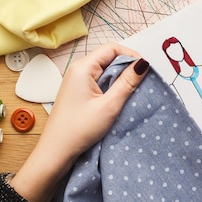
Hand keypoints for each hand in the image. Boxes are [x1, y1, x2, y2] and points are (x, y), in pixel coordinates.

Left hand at [11, 43, 148, 201]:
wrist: (56, 153)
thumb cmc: (78, 130)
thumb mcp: (109, 105)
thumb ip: (127, 83)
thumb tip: (143, 64)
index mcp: (83, 67)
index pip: (112, 48)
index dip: (131, 55)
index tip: (146, 70)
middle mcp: (78, 70)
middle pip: (109, 58)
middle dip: (128, 68)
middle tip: (143, 83)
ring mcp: (78, 82)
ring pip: (106, 71)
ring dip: (121, 79)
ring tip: (133, 93)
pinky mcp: (79, 94)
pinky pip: (100, 83)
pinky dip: (113, 88)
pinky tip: (120, 100)